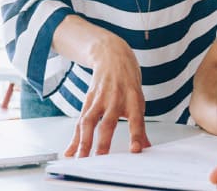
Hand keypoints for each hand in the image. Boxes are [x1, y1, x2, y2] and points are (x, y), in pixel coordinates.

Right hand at [63, 35, 151, 156]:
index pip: (136, 120)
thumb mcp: (138, 100)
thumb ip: (140, 127)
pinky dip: (74, 138)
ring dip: (84, 141)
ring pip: (89, 121)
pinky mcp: (88, 100)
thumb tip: (146, 148)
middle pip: (108, 122)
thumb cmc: (128, 83)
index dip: (136, 135)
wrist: (112, 56)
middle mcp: (116, 99)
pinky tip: (70, 151)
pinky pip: (79, 121)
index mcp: (133, 99)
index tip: (135, 150)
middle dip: (103, 141)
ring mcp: (99, 99)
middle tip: (101, 158)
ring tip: (81, 159)